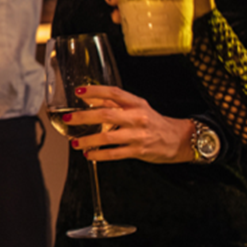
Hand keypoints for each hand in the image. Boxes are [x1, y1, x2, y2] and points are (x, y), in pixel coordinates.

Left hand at [62, 82, 193, 163]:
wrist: (178, 139)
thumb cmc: (153, 122)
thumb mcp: (137, 107)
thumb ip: (115, 103)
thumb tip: (89, 99)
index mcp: (136, 103)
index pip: (114, 93)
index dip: (95, 91)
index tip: (78, 92)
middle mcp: (137, 117)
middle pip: (106, 114)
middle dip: (83, 117)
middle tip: (68, 119)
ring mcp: (138, 135)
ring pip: (108, 137)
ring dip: (88, 140)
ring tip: (75, 142)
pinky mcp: (139, 151)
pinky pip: (115, 153)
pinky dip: (99, 155)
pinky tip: (89, 154)